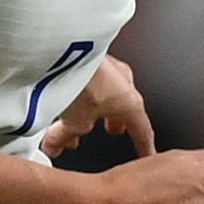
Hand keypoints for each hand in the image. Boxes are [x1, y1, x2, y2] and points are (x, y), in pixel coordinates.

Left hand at [41, 54, 156, 157]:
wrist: (69, 49)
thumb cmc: (83, 84)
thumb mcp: (75, 122)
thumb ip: (66, 136)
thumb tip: (56, 144)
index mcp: (131, 103)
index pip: (142, 131)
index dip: (144, 146)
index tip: (147, 154)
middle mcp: (126, 82)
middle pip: (122, 108)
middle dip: (113, 121)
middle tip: (109, 129)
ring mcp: (111, 65)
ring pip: (106, 91)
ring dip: (94, 105)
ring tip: (78, 112)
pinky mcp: (93, 54)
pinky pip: (93, 77)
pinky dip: (84, 89)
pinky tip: (68, 90)